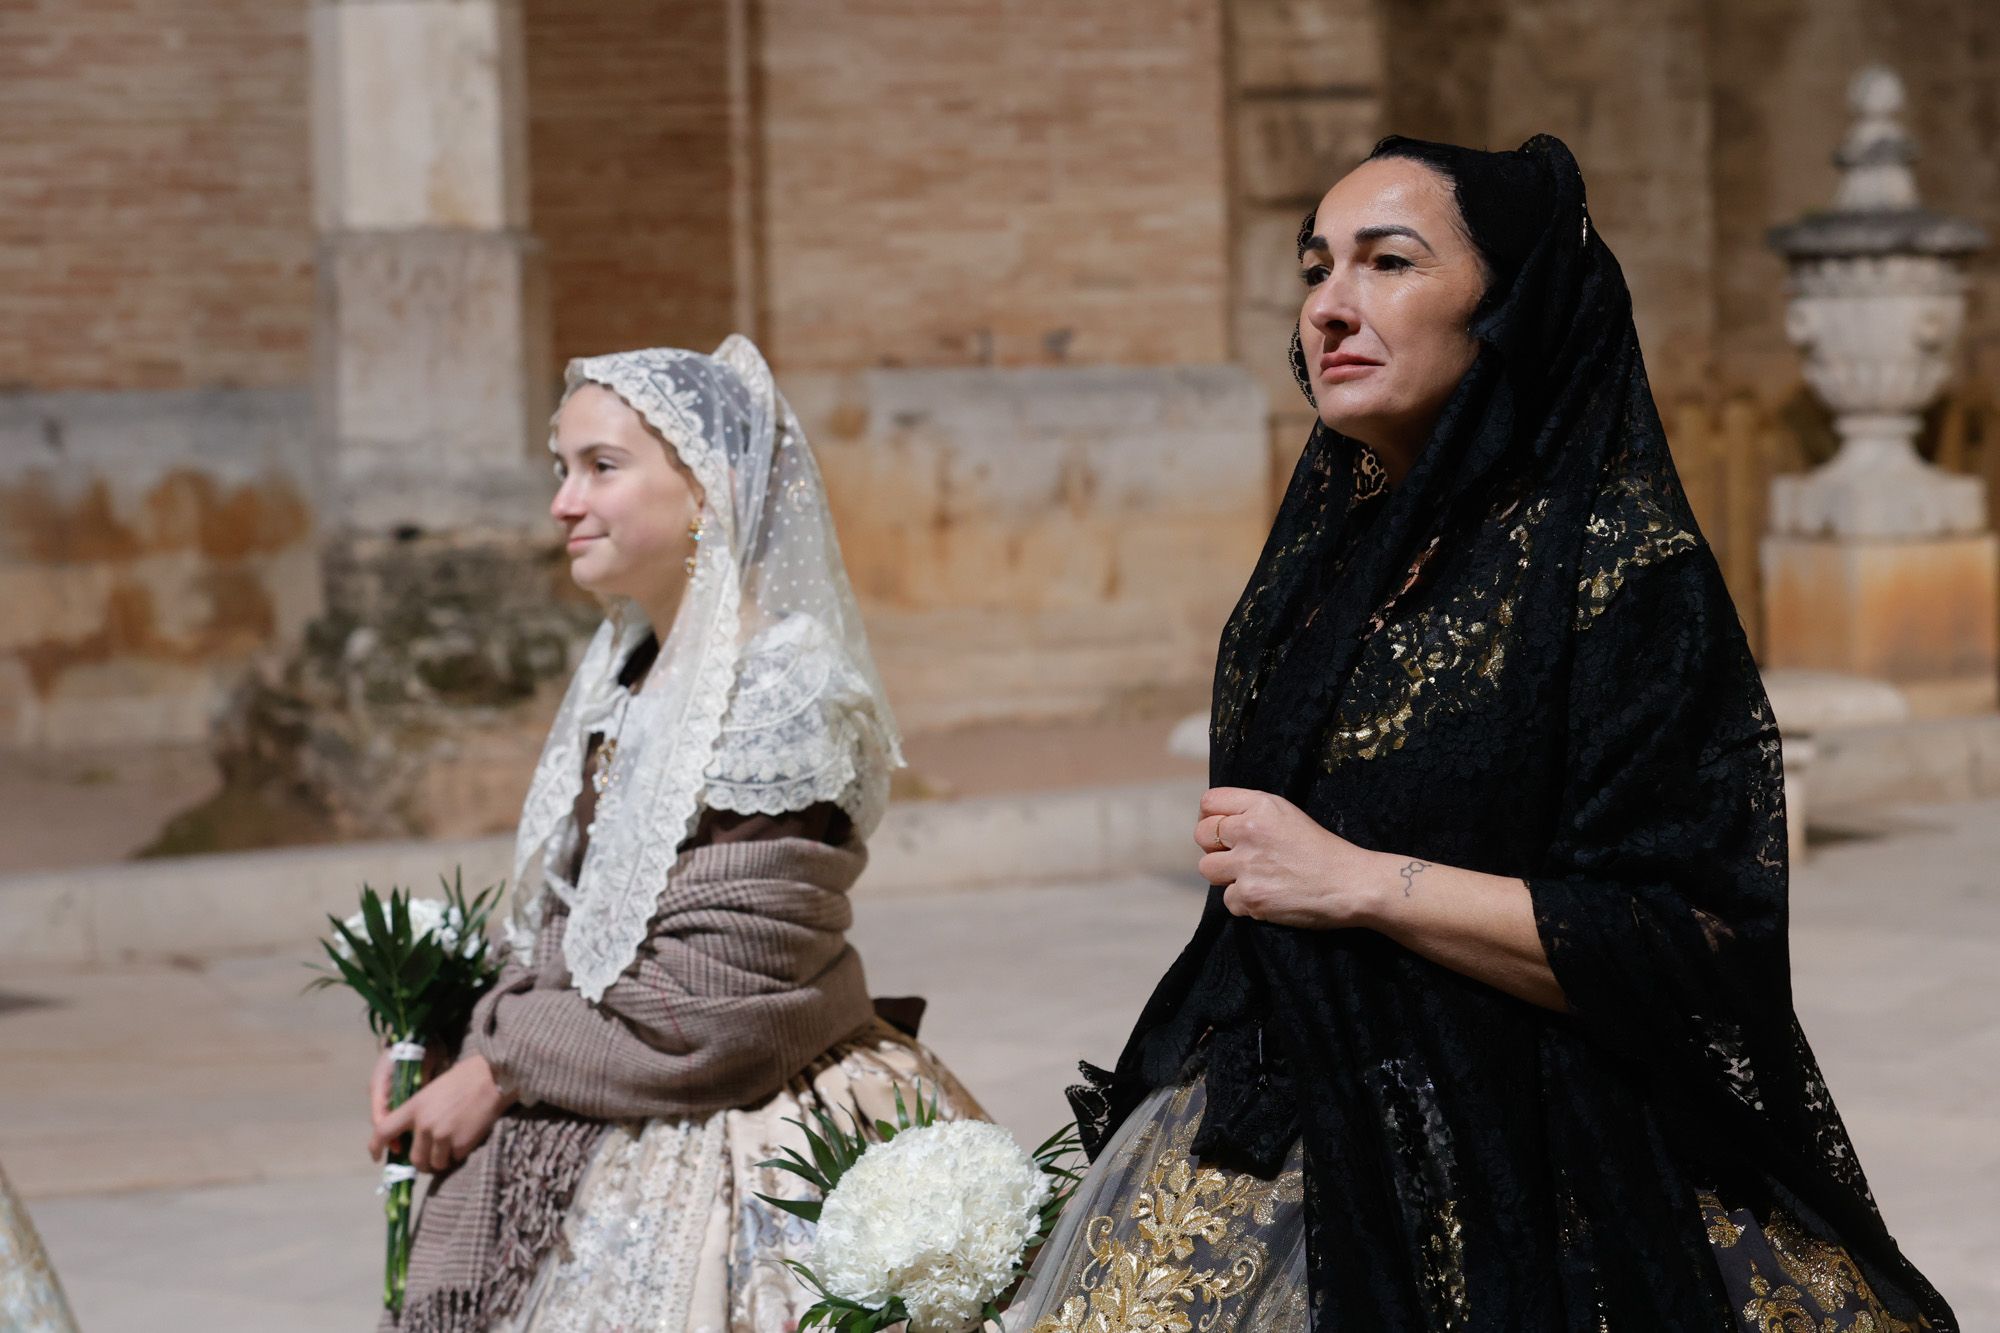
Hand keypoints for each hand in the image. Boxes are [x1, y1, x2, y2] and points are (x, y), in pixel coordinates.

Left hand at [370, 1054, 513, 1173]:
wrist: (492, 1078)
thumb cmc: (462, 1079)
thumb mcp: (431, 1091)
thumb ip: (418, 1113)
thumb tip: (412, 1136)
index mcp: (414, 1108)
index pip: (383, 1131)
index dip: (375, 1147)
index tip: (378, 1157)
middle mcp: (424, 1125)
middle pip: (414, 1158)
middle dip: (423, 1162)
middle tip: (432, 1158)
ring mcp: (443, 1136)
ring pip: (435, 1164)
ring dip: (443, 1160)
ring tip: (452, 1148)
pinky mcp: (461, 1144)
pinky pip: (455, 1159)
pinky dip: (459, 1155)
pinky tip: (467, 1139)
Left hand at [1193, 787, 1384, 928]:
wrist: (1351, 883)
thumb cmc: (1322, 850)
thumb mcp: (1287, 815)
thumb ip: (1252, 814)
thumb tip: (1217, 825)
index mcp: (1260, 805)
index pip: (1209, 802)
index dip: (1211, 818)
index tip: (1221, 832)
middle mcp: (1249, 830)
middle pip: (1201, 835)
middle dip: (1215, 848)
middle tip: (1238, 858)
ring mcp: (1247, 864)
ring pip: (1207, 869)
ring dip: (1226, 877)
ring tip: (1253, 878)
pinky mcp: (1250, 895)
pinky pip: (1228, 900)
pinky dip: (1244, 902)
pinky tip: (1268, 896)